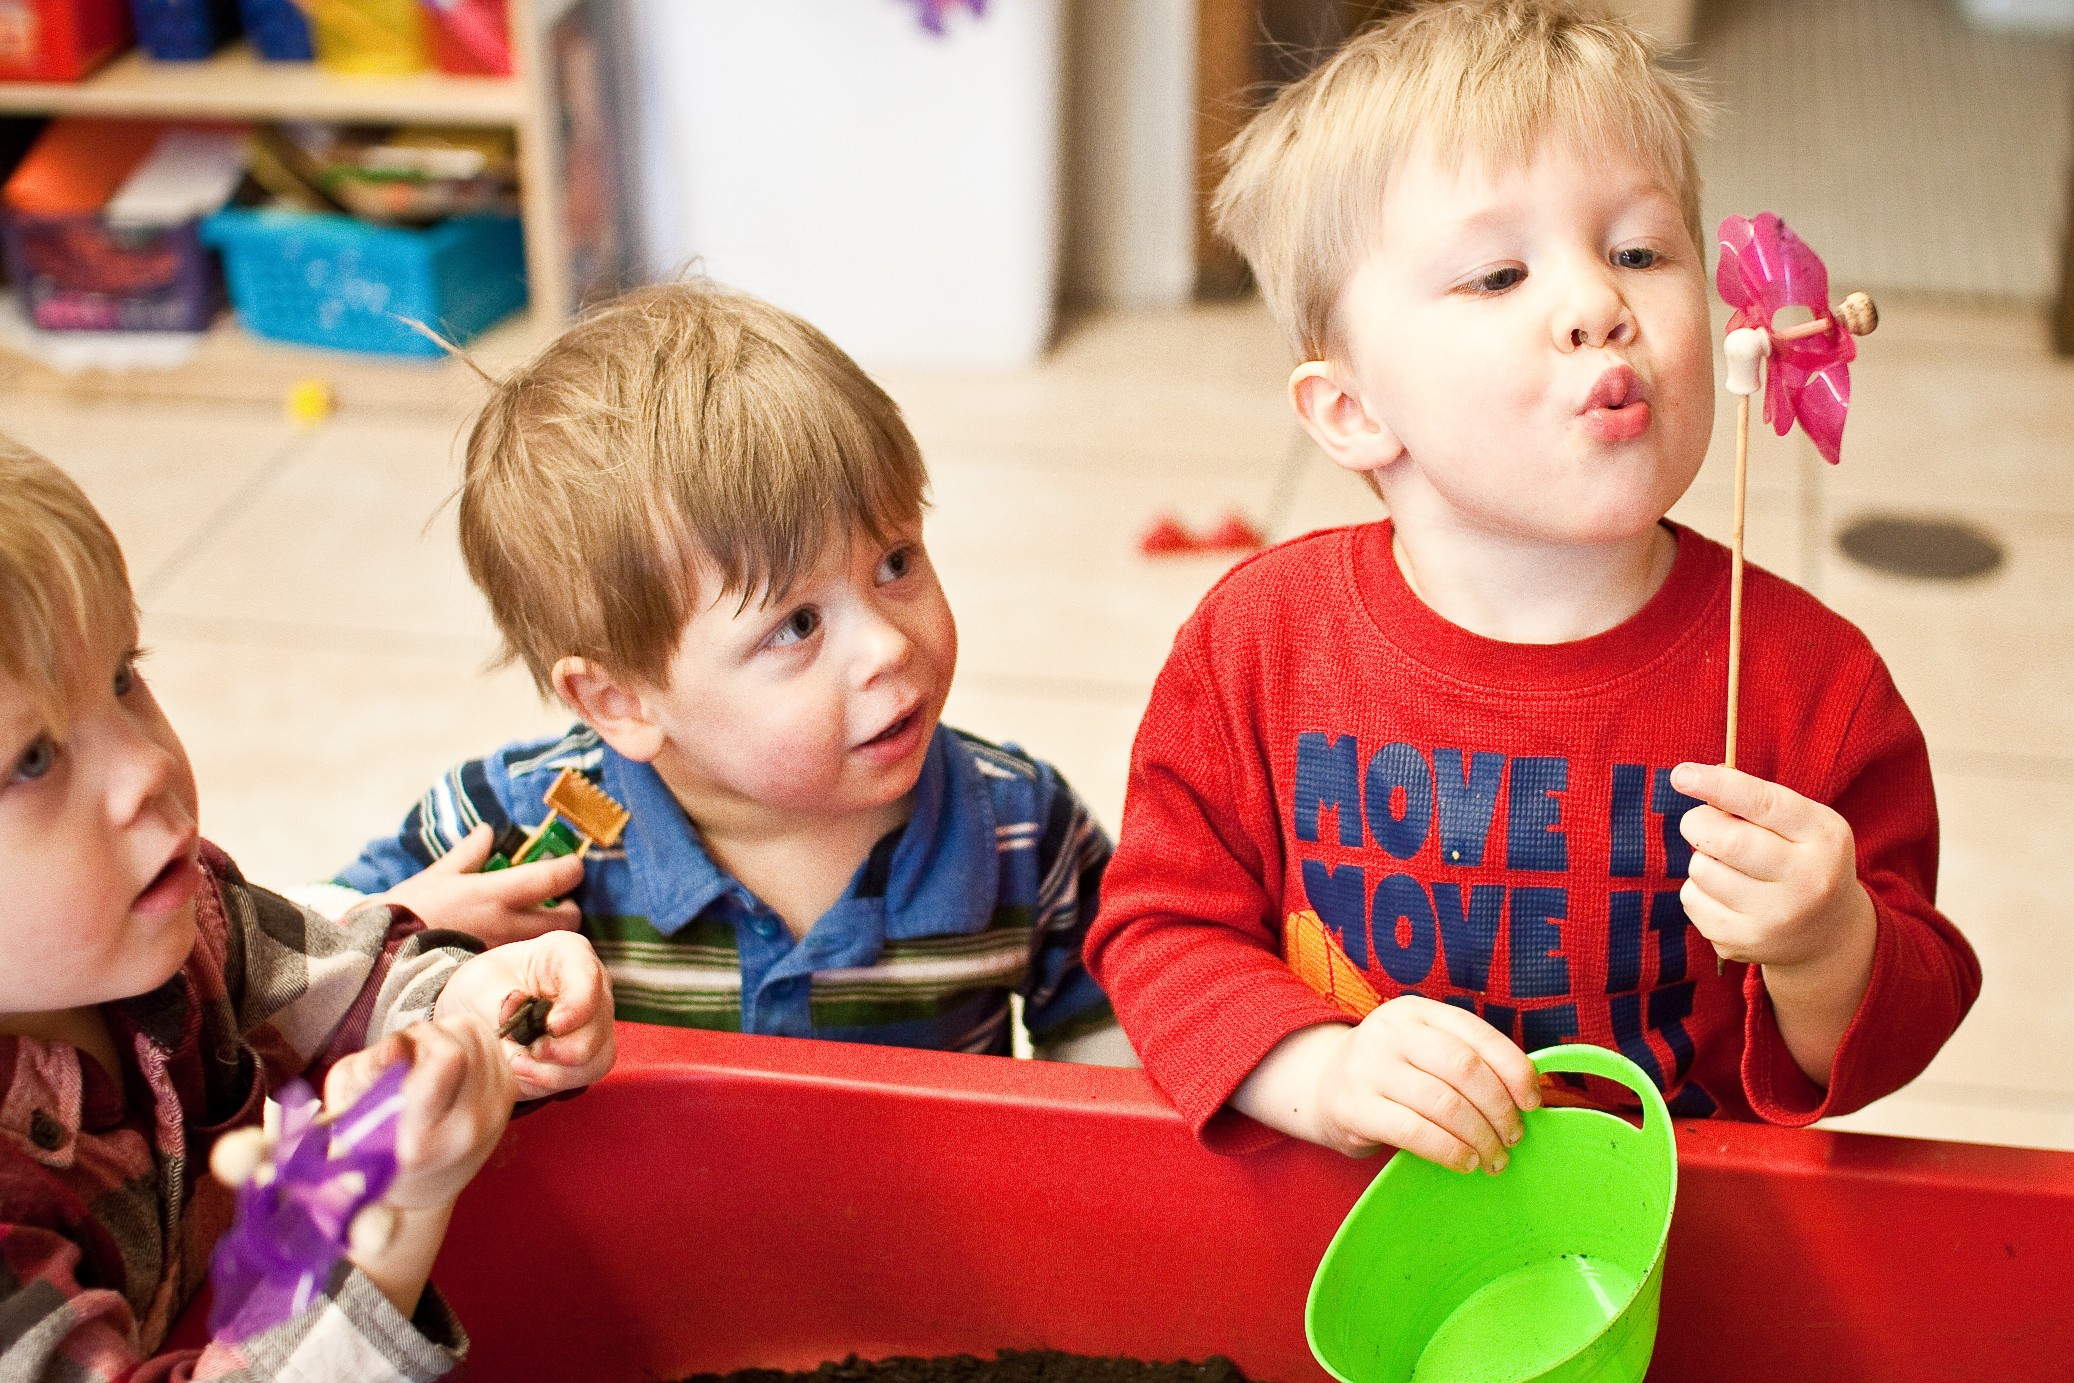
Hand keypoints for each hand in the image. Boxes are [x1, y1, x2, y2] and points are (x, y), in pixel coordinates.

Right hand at [323, 1015, 514, 1211]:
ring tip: (429, 1064)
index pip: (448, 1058)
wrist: (423, 1187)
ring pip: (480, 1036)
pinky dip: (470, 1045)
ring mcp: (496, 1115)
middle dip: (431, 1035)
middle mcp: (468, 1128)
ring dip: (452, 1036)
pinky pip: (493, 1046)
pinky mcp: (509, 1100)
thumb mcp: (349, 1106)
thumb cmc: (374, 1144)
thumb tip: (398, 1044)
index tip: (399, 1050)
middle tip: (411, 1058)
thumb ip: (370, 1071)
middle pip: (463, 1040)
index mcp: (420, 1139)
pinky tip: (451, 1067)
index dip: (419, 1038)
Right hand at [376, 823, 583, 944]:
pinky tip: (514, 944)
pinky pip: (525, 960)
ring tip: (536, 922)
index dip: (571, 869)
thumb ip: (469, 854)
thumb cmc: (409, 911)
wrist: (381, 958)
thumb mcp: (439, 875)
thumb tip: (488, 832)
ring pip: (548, 943)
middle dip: (570, 908)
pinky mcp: (494, 973)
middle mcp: (507, 925)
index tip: (572, 865)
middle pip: (567, 920)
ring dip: (551, 932)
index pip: (554, 878)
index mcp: (496, 894)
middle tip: (558, 900)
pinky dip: (529, 951)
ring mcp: (504, 953)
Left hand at [435, 931, 616, 1099]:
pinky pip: (585, 1075)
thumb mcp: (481, 984)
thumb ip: (499, 1003)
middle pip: (596, 1028)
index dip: (575, 1008)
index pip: (588, 979)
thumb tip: (515, 1018)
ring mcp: (597, 1022)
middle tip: (519, 1055)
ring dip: (554, 1071)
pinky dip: (552, 1080)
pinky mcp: (591, 1053)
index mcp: (570, 954)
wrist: (482, 1006)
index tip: (551, 1027)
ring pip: (595, 1057)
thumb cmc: (486, 985)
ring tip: (516, 1066)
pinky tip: (525, 1073)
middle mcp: (594, 988)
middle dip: (557, 1049)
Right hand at [1237, 996, 1539, 1171]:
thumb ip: (1468, 1059)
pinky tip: (1464, 1162)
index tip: (1533, 1102)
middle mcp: (1390, 1032)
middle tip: (1514, 1137)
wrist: (1321, 1085)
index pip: (1478, 1035)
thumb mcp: (1425, 1048)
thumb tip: (1533, 1093)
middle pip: (1464, 1069)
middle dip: (1500, 1109)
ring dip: (1480, 1136)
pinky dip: (1450, 1151)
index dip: (1514, 1070)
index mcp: (1416, 1010)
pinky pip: (1414, 1132)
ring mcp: (1368, 1068)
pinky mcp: (1353, 1107)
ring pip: (1443, 1104)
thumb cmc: (1394, 1072)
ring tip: (1494, 1157)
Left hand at [1670, 762, 1875, 971]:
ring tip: (1730, 866)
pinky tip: (1728, 896)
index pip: (1764, 804)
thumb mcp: (1801, 823)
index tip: (1681, 774)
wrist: (1828, 932)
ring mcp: (1775, 918)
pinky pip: (1691, 899)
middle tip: (1701, 822)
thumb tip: (1692, 780)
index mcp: (1824, 837)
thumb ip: (1756, 800)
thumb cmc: (1802, 858)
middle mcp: (1807, 881)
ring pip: (1702, 870)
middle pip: (1727, 841)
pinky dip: (1698, 889)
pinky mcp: (1743, 943)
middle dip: (1698, 823)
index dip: (1718, 785)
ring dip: (1702, 859)